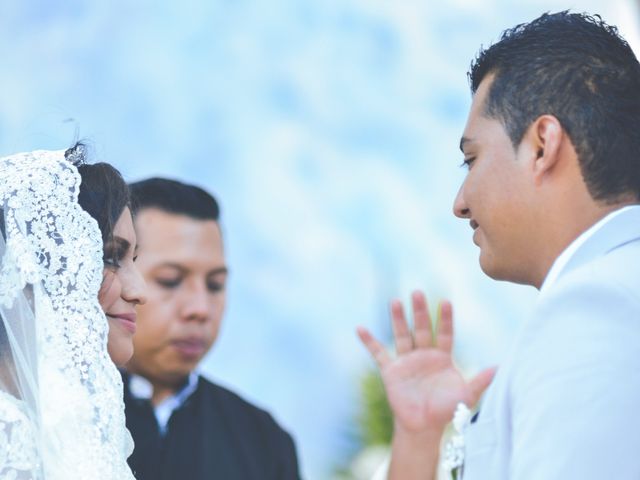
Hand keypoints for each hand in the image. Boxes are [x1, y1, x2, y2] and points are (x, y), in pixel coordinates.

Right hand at [358, 291, 494, 436]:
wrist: (423, 426)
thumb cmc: (446, 410)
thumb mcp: (466, 396)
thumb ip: (481, 381)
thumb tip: (500, 368)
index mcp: (443, 357)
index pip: (445, 333)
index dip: (446, 319)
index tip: (446, 302)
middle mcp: (424, 354)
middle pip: (422, 328)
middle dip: (420, 311)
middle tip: (418, 292)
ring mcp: (406, 360)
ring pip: (402, 335)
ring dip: (398, 318)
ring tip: (395, 301)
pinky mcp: (391, 370)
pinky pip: (378, 353)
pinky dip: (369, 342)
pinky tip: (360, 328)